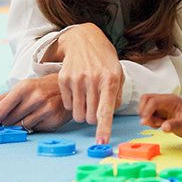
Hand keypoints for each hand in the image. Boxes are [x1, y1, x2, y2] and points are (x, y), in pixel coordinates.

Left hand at [0, 74, 71, 131]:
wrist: (66, 88)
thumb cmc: (39, 88)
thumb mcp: (20, 88)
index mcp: (24, 88)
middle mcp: (35, 98)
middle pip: (8, 121)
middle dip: (7, 120)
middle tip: (16, 113)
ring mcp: (46, 110)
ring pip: (20, 127)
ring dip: (20, 124)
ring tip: (28, 113)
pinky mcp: (53, 120)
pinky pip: (34, 130)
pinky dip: (33, 126)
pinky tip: (39, 117)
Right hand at [56, 23, 123, 144]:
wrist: (84, 40)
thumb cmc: (104, 61)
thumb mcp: (118, 75)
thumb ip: (116, 97)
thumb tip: (106, 117)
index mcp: (110, 80)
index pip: (105, 110)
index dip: (103, 128)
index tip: (101, 142)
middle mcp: (93, 79)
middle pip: (89, 117)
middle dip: (92, 117)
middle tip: (95, 105)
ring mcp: (76, 78)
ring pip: (77, 114)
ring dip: (82, 112)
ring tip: (86, 98)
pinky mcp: (63, 79)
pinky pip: (67, 105)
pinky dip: (72, 103)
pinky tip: (77, 90)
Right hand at [139, 94, 181, 137]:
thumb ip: (176, 125)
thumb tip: (164, 127)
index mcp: (171, 100)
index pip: (153, 101)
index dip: (147, 111)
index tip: (145, 121)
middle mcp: (165, 101)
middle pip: (146, 99)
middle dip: (144, 111)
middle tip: (150, 122)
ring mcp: (162, 106)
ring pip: (146, 106)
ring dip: (147, 116)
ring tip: (158, 125)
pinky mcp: (160, 112)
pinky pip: (149, 114)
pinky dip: (150, 120)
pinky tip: (159, 125)